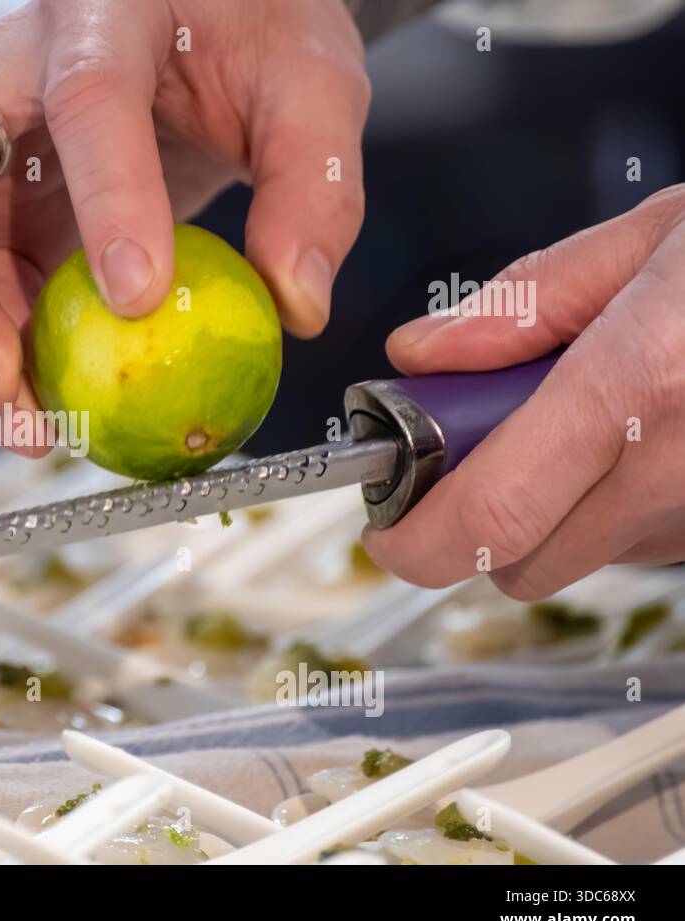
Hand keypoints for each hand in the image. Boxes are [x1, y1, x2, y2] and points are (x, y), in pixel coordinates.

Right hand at [0, 0, 369, 446]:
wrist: (203, 13)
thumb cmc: (249, 33)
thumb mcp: (310, 86)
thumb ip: (314, 186)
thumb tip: (296, 303)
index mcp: (101, 14)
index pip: (85, 99)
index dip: (105, 198)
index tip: (138, 297)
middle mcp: (6, 76)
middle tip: (7, 391)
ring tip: (24, 427)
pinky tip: (30, 405)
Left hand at [363, 184, 684, 598]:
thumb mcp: (657, 236)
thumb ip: (523, 303)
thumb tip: (423, 353)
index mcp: (640, 387)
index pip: (489, 521)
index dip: (415, 541)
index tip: (388, 522)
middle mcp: (679, 472)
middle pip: (518, 561)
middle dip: (476, 516)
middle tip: (480, 442)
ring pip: (581, 557)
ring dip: (551, 508)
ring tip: (587, 416)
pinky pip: (647, 543)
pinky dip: (617, 506)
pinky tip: (648, 434)